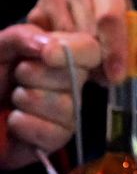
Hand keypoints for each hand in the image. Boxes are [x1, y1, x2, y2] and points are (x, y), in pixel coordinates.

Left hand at [1, 24, 98, 170]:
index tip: (47, 55)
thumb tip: (50, 44)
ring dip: (28, 100)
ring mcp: (67, 110)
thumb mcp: (1, 46)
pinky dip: (26, 125)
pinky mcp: (57, 137)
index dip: (75, 51)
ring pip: (67, 105)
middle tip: (19, 75)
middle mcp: (71, 80)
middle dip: (39, 75)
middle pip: (79, 77)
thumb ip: (24, 36)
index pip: (91, 49)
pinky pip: (54, 132)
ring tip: (13, 99)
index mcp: (63, 54)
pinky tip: (13, 120)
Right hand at [27, 0, 136, 84]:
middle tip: (103, 78)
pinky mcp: (31, 15)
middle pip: (86, 28)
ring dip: (77, 60)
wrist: (79, 30)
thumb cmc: (113, 32)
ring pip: (64, 38)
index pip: (110, 17)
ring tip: (89, 69)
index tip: (116, 75)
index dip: (115, 49)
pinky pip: (44, 45)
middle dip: (97, 58)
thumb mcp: (136, 41)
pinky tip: (69, 63)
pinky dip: (58, 59)